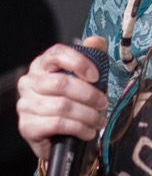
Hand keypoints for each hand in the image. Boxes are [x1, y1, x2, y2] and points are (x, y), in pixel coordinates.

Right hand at [17, 36, 108, 160]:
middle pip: (61, 83)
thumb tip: (96, 40)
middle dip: (89, 95)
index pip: (57, 53)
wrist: (60, 135)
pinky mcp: (27, 126)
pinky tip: (88, 132)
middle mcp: (29, 82)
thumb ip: (92, 55)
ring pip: (62, 106)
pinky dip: (79, 128)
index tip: (96, 76)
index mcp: (41, 65)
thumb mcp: (85, 78)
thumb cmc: (73, 101)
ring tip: (99, 121)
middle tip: (103, 103)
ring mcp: (25, 104)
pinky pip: (57, 124)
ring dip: (87, 115)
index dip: (79, 62)